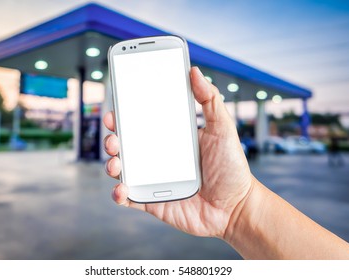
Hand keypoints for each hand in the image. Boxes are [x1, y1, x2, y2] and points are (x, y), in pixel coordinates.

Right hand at [103, 67, 252, 238]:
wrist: (236, 208)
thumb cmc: (232, 168)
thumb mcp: (223, 129)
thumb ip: (210, 100)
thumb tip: (195, 72)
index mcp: (171, 138)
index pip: (142, 123)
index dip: (125, 115)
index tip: (117, 107)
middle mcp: (158, 157)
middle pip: (126, 145)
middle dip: (113, 138)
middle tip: (113, 135)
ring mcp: (154, 179)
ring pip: (123, 169)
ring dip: (112, 164)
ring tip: (116, 163)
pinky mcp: (152, 202)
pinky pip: (129, 198)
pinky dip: (119, 194)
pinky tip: (122, 189)